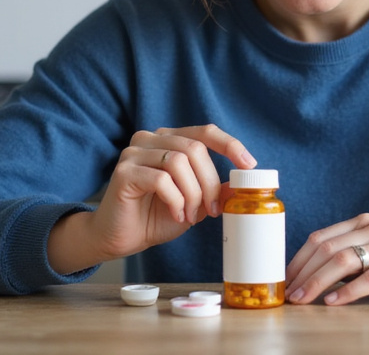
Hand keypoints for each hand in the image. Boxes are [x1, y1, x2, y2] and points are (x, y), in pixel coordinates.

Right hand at [47, 124, 254, 273]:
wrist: (119, 237)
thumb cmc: (155, 217)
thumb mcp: (194, 204)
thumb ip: (215, 191)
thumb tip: (242, 185)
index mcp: (169, 140)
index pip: (205, 131)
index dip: (230, 145)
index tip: (249, 165)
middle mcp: (150, 139)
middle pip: (194, 149)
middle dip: (210, 183)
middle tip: (211, 210)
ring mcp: (134, 153)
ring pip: (178, 162)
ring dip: (192, 194)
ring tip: (189, 215)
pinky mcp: (124, 172)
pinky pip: (161, 180)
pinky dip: (175, 200)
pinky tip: (176, 214)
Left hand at [284, 213, 368, 304]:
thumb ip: (355, 250)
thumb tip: (316, 274)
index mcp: (364, 222)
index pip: (320, 237)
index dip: (298, 259)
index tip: (283, 279)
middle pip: (327, 248)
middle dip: (302, 273)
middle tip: (287, 294)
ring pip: (344, 260)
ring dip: (317, 282)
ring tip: (302, 299)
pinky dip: (348, 291)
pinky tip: (334, 302)